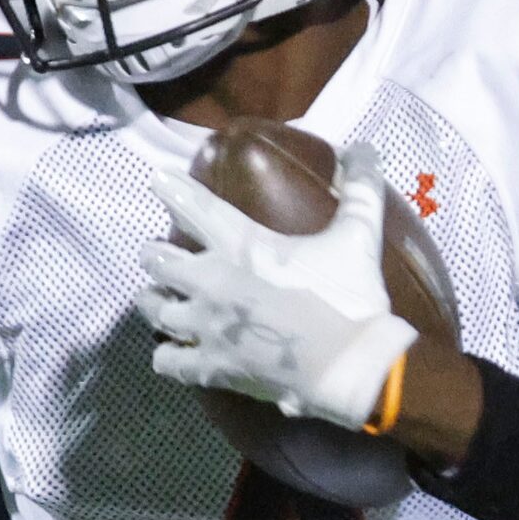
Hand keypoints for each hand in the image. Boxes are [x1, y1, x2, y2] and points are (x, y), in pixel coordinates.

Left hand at [136, 156, 419, 429]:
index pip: (198, 209)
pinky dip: (167, 354)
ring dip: (152, 300)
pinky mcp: (211, 368)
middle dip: (154, 255)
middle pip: (160, 262)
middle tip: (153, 253)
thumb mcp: (359, 238)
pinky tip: (171, 351)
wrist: (348, 369)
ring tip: (153, 298)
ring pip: (154, 309)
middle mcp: (212, 283)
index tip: (157, 180)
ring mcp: (207, 328)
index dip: (175, 191)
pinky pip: (168, 360)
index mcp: (244, 246)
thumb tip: (366, 150)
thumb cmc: (350, 299)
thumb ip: (361, 192)